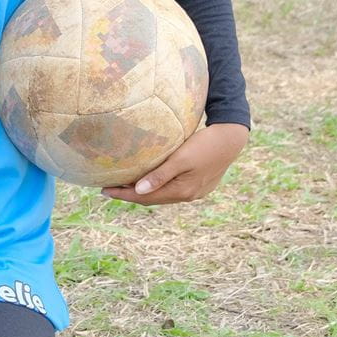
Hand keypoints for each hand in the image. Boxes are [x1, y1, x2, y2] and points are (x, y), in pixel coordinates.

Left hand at [101, 123, 247, 205]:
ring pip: (163, 195)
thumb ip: (160, 175)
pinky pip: (172, 189)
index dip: (124, 195)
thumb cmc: (205, 144)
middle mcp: (188, 195)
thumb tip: (137, 191)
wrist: (232, 138)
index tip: (103, 191)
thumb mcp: (181, 158)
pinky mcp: (200, 184)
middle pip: (153, 199)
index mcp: (182, 191)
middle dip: (130, 195)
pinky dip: (157, 186)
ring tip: (125, 186)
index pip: (145, 198)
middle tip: (109, 188)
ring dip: (143, 191)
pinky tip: (150, 180)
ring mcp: (195, 191)